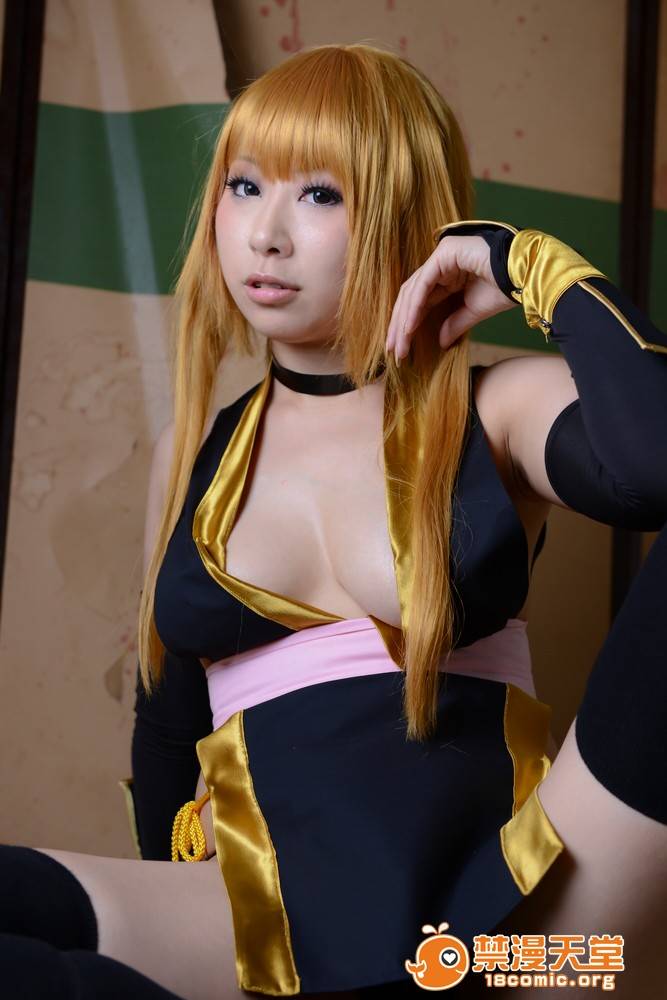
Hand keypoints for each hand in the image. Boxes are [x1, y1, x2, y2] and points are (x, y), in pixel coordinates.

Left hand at [385, 234, 516, 361]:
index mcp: (447, 274)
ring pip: (413, 289)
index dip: (407, 325)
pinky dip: (415, 306)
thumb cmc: (505, 288)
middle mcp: (441, 262)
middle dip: (400, 325)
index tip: (401, 349)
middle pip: (411, 295)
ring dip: (404, 319)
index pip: (419, 300)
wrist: (526, 275)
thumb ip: (454, 324)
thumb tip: (440, 342)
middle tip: (394, 350)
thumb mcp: (473, 311)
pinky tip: (409, 326)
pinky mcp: (445, 253)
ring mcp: (442, 255)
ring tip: (400, 344)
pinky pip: (424, 282)